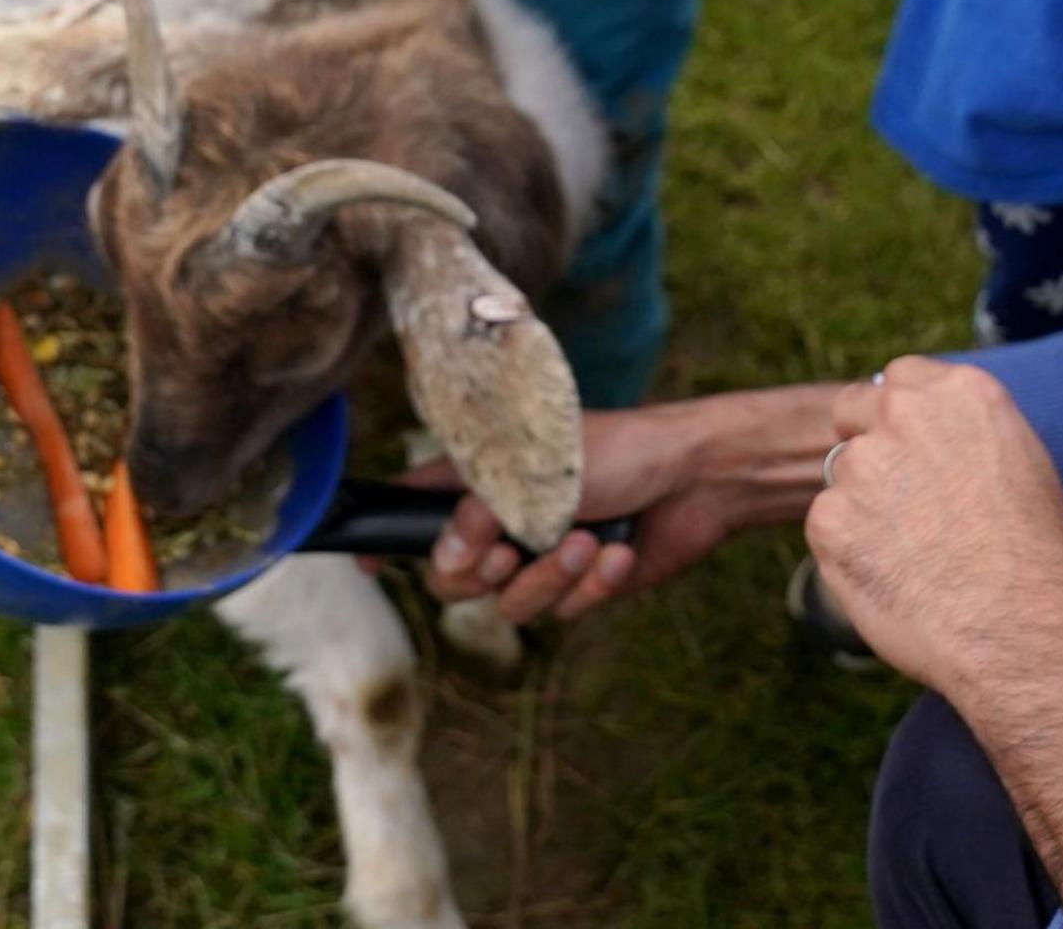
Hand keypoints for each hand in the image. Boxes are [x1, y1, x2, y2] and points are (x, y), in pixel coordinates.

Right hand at [415, 402, 758, 625]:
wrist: (698, 479)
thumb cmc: (619, 452)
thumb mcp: (537, 473)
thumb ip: (480, 515)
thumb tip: (443, 560)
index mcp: (484, 478)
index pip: (414, 505)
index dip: (385, 534)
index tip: (363, 562)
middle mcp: (505, 520)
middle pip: (452, 578)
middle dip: (480, 575)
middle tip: (511, 554)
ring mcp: (542, 556)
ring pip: (511, 604)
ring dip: (550, 578)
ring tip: (587, 542)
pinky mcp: (582, 586)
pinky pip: (564, 611)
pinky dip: (593, 585)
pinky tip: (618, 553)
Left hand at [805, 359, 1062, 702]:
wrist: (1023, 630)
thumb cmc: (1043, 562)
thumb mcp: (1024, 469)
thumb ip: (968, 440)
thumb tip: (940, 447)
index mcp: (961, 394)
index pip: (901, 378)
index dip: (899, 415)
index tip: (908, 445)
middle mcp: (905, 415)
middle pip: (855, 411)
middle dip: (867, 445)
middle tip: (897, 500)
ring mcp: (862, 466)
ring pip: (841, 477)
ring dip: (862, 507)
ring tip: (913, 558)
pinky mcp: (830, 520)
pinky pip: (828, 527)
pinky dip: (848, 552)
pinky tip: (894, 581)